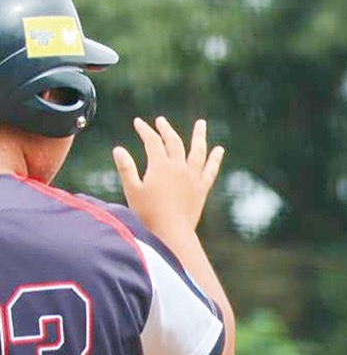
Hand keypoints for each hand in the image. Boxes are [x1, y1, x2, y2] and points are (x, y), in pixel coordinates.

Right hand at [113, 117, 224, 238]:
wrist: (172, 232)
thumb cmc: (148, 214)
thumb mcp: (132, 190)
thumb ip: (126, 168)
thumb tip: (118, 149)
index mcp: (160, 166)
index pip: (152, 141)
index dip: (145, 130)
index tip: (138, 122)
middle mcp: (178, 168)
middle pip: (173, 142)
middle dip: (166, 130)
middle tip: (160, 121)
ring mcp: (193, 177)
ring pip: (197, 151)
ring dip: (199, 136)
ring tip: (201, 123)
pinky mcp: (202, 188)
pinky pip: (210, 170)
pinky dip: (215, 159)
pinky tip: (219, 150)